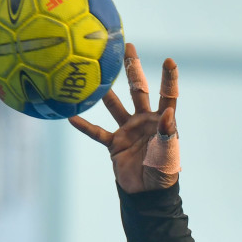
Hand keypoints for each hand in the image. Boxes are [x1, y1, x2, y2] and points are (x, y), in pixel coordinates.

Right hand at [68, 44, 180, 193]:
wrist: (147, 195)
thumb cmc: (163, 173)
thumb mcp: (168, 154)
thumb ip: (168, 134)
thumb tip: (169, 113)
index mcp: (162, 121)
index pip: (167, 96)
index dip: (169, 79)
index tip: (170, 61)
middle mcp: (145, 121)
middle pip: (138, 90)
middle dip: (133, 68)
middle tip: (127, 46)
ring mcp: (128, 130)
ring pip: (114, 105)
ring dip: (105, 91)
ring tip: (91, 72)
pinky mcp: (115, 144)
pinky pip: (97, 132)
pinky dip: (85, 126)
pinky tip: (71, 116)